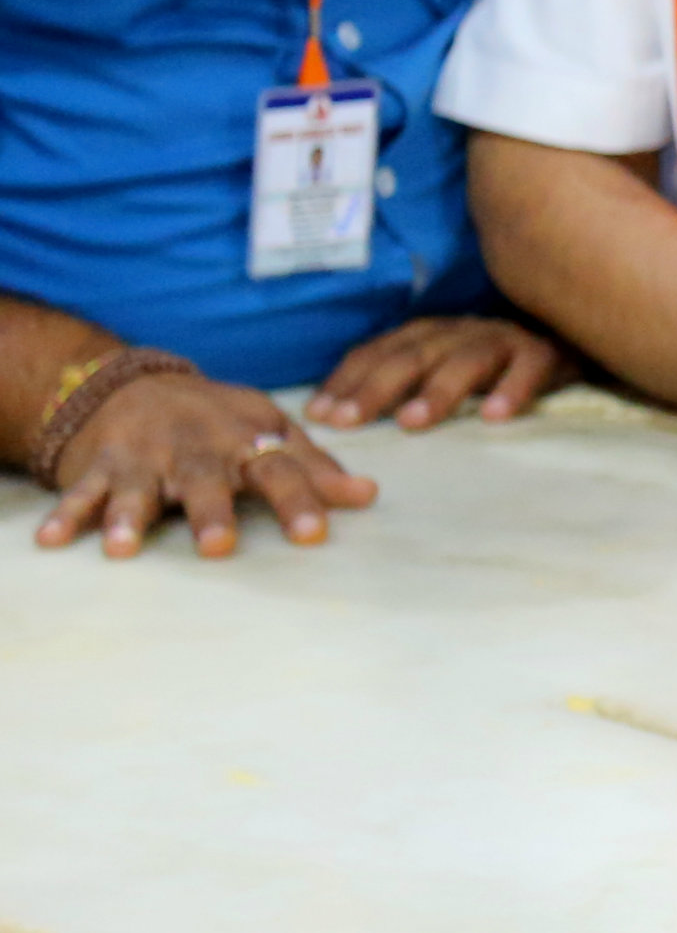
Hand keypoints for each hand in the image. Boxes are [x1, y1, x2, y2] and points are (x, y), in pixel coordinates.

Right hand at [33, 369, 375, 555]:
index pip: (280, 470)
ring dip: (129, 517)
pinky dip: (66, 514)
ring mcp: (145, 457)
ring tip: (122, 548)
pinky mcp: (102, 466)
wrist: (134, 384)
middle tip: (219, 546)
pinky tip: (52, 540)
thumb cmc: (216, 420)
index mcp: (244, 440)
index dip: (301, 499)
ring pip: (138, 489)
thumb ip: (314, 466)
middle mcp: (196, 449)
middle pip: (206, 482)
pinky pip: (81, 493)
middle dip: (211, 512)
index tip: (315, 535)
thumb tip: (368, 496)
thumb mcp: (268, 430)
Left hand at [307, 314, 570, 430]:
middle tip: (347, 422)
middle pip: (413, 356)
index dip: (346, 380)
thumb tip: (336, 417)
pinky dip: (512, 390)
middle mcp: (461, 330)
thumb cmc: (496, 364)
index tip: (317, 415)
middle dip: (376, 388)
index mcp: (430, 333)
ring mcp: (504, 339)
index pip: (378, 352)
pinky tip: (495, 417)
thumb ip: (405, 383)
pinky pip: (529, 370)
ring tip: (411, 422)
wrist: (574, 337)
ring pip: (465, 360)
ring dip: (437, 391)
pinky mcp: (547, 353)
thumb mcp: (445, 366)